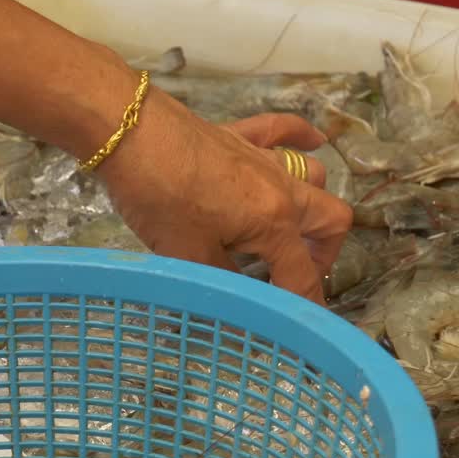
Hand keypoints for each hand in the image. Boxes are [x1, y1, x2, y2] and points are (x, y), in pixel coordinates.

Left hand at [97, 91, 353, 303]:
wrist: (128, 131)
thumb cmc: (159, 199)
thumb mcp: (188, 256)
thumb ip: (224, 283)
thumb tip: (240, 308)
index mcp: (273, 221)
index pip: (302, 272)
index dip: (305, 305)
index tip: (301, 327)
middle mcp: (281, 187)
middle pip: (330, 220)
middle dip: (323, 254)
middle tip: (294, 276)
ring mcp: (263, 156)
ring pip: (313, 177)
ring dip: (312, 205)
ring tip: (293, 229)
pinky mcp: (239, 134)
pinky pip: (284, 130)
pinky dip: (302, 138)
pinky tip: (312, 142)